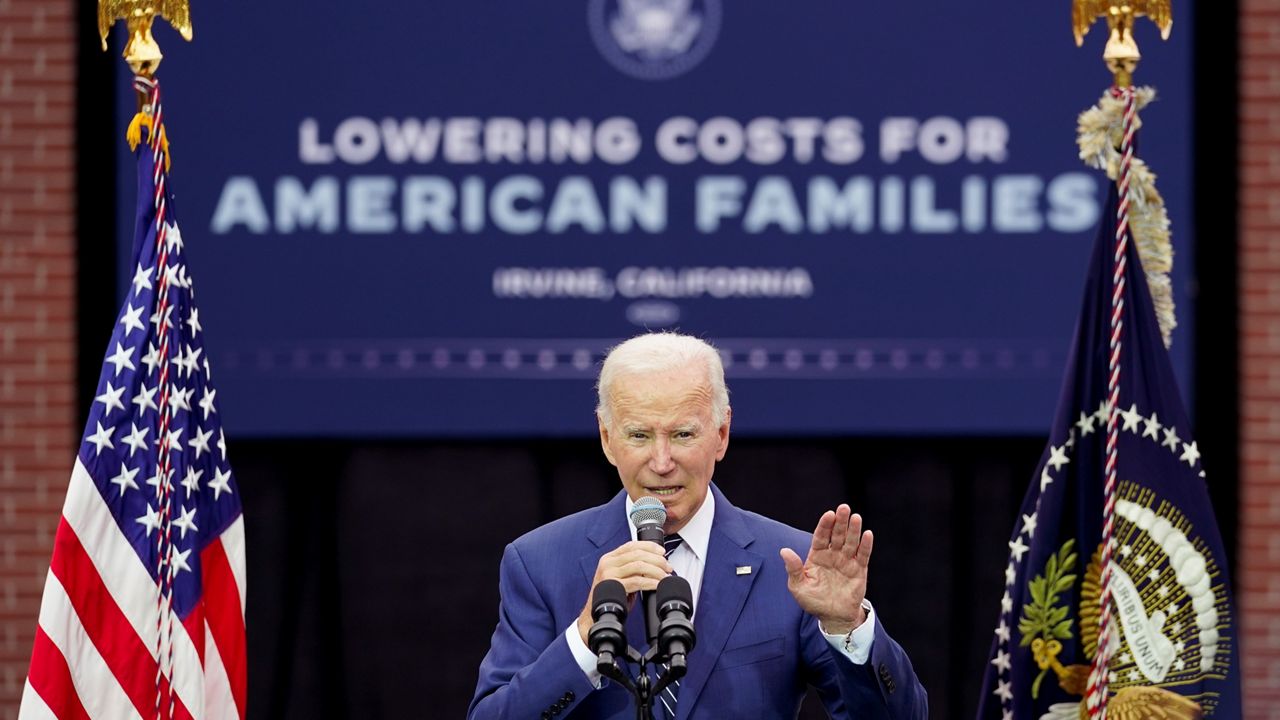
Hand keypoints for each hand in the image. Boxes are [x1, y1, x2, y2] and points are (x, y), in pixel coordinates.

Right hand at [577, 540, 671, 644]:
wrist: (594, 614)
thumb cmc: (609, 596)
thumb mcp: (618, 576)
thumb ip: (631, 567)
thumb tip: (655, 563)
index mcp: (609, 558)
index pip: (632, 545)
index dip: (650, 546)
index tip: (662, 551)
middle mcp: (608, 563)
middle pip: (638, 554)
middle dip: (657, 560)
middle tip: (667, 567)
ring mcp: (609, 574)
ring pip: (639, 566)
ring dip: (656, 571)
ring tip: (665, 576)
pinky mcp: (613, 586)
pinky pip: (637, 581)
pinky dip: (651, 582)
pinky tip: (658, 585)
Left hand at [780, 504, 872, 634]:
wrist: (833, 617)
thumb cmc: (813, 601)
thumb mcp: (798, 587)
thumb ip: (793, 569)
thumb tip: (784, 551)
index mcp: (817, 556)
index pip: (821, 536)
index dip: (825, 525)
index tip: (829, 514)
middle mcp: (833, 555)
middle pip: (837, 535)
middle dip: (840, 521)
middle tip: (844, 507)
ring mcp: (846, 561)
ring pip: (851, 542)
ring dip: (854, 530)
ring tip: (856, 517)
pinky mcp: (859, 570)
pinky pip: (862, 555)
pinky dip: (865, 545)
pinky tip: (867, 534)